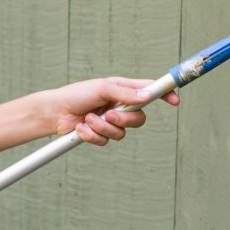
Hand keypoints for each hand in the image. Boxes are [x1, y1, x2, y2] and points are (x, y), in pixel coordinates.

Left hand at [49, 77, 178, 145]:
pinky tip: (81, 128)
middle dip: (124, 120)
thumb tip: (147, 97)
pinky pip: (105, 141)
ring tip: (87, 118)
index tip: (175, 100)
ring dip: (102, 127)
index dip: (164, 95)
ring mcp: (111, 122)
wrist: (55, 112)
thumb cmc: (76, 94)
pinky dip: (92, 135)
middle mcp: (119, 106)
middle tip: (109, 114)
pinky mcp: (100, 135)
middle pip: (139, 119)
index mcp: (122, 90)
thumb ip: (125, 93)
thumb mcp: (101, 88)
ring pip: (121, 133)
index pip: (149, 92)